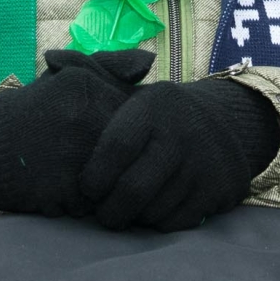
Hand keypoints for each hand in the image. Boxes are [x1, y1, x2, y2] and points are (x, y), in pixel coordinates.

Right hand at [0, 49, 154, 215]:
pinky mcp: (57, 185)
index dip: (120, 132)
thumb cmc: (31, 114)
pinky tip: (54, 189)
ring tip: (68, 173)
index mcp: (84, 83)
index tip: (97, 136)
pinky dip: (74, 204)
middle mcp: (80, 113)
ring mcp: (69, 151)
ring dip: (96, 184)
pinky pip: (86, 204)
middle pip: (122, 148)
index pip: (129, 114)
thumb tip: (149, 64)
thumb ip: (109, 66)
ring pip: (109, 179)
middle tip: (85, 160)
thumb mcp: (65, 79)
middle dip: (112, 161)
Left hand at [78, 77, 279, 231]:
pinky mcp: (219, 190)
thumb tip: (52, 57)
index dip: (94, 176)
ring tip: (128, 208)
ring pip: (153, 211)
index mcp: (153, 107)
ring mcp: (203, 164)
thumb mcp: (132, 89)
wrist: (227, 124)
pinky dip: (159, 222)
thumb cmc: (160, 114)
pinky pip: (176, 223)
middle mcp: (180, 135)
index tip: (86, 188)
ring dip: (135, 217)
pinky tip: (154, 208)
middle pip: (133, 190)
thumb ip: (92, 75)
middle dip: (109, 210)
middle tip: (103, 212)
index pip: (115, 148)